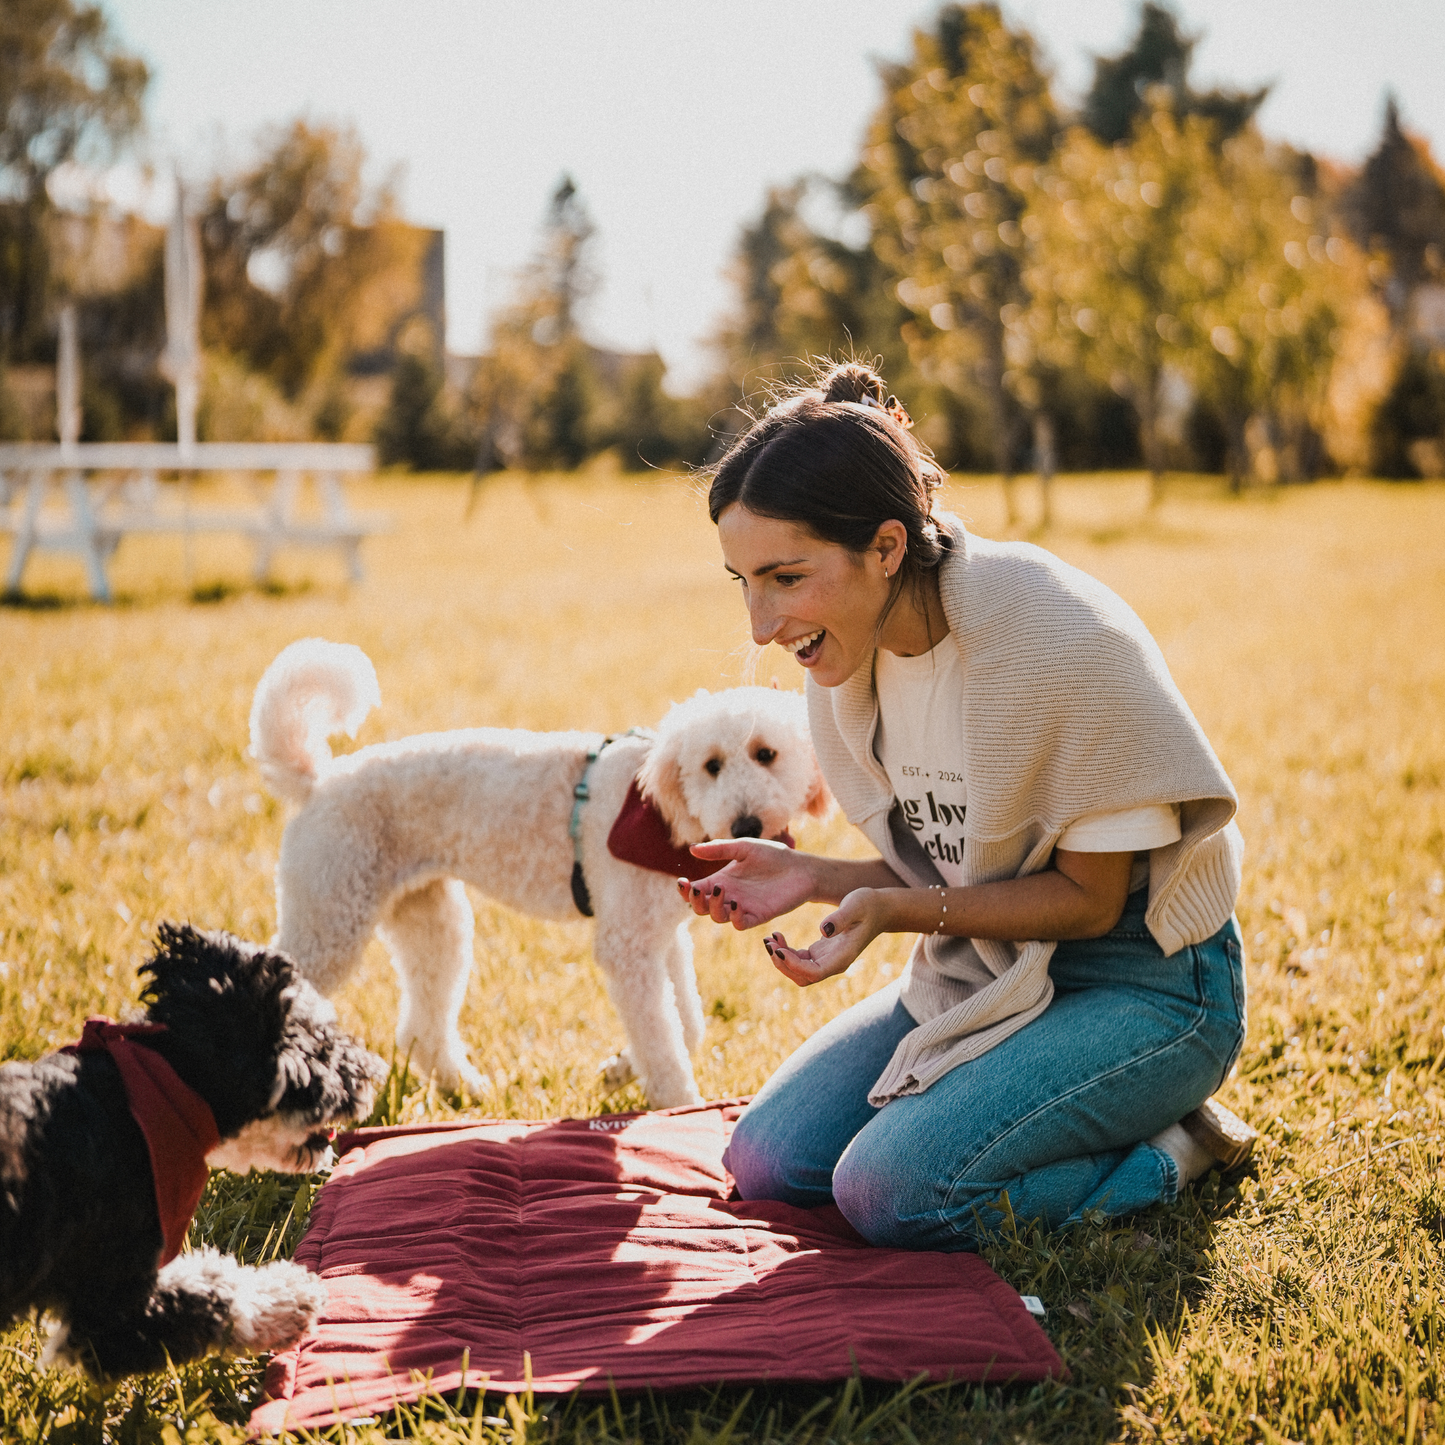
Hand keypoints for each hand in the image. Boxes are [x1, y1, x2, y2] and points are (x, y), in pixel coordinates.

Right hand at [676, 839, 817, 930]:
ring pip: (717, 916)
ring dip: (713, 907)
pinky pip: (739, 923)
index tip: (683, 882)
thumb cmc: (773, 856)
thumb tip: (692, 849)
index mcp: (721, 880)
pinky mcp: (757, 916)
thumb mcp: (744, 848)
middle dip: (695, 901)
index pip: (696, 890)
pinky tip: (736, 903)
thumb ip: (719, 849)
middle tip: (697, 890)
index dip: (685, 890)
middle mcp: (728, 896)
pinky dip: (734, 917)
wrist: (801, 868)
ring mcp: (742, 907)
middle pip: (702, 907)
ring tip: (719, 890)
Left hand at [763, 887, 884, 985]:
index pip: (814, 973)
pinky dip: (785, 951)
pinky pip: (797, 960)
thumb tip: (823, 930)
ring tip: (769, 939)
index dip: (794, 965)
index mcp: (842, 957)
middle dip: (782, 965)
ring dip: (780, 959)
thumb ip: (840, 918)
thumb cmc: (868, 905)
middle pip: (802, 978)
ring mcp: (826, 960)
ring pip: (797, 971)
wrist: (879, 909)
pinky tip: (777, 935)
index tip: (778, 950)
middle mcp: (833, 964)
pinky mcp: (820, 953)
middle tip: (768, 943)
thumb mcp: (856, 905)